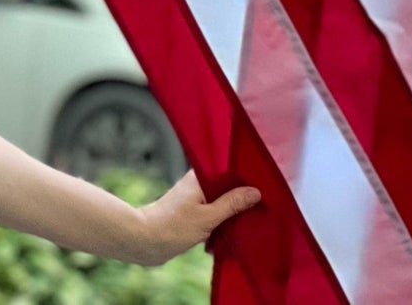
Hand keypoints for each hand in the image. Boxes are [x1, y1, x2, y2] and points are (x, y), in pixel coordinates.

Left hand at [126, 169, 261, 264]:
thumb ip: (231, 204)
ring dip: (233, 210)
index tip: (265, 185)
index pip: (229, 169)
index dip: (247, 176)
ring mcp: (194, 197)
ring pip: (221, 200)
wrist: (145, 241)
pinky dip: (223, 219)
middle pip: (227, 185)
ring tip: (251, 218)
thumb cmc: (174, 227)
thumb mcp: (208, 217)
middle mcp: (197, 183)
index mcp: (200, 176)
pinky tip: (233, 229)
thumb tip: (255, 193)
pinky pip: (214, 211)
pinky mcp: (192, 212)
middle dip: (242, 195)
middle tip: (263, 204)